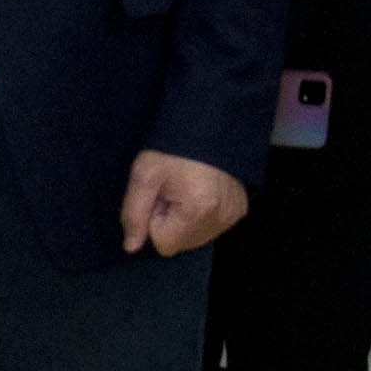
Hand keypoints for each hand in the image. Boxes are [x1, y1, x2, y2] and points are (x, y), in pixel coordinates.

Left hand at [120, 151, 247, 257]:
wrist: (207, 124)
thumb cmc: (172, 148)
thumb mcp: (144, 175)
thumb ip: (134, 213)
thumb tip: (131, 247)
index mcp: (196, 211)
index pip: (164, 244)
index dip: (155, 220)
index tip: (160, 195)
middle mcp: (220, 219)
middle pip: (181, 243)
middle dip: (171, 222)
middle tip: (172, 190)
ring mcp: (233, 216)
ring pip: (196, 237)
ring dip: (186, 219)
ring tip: (186, 188)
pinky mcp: (239, 210)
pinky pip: (212, 226)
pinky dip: (202, 215)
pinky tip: (200, 191)